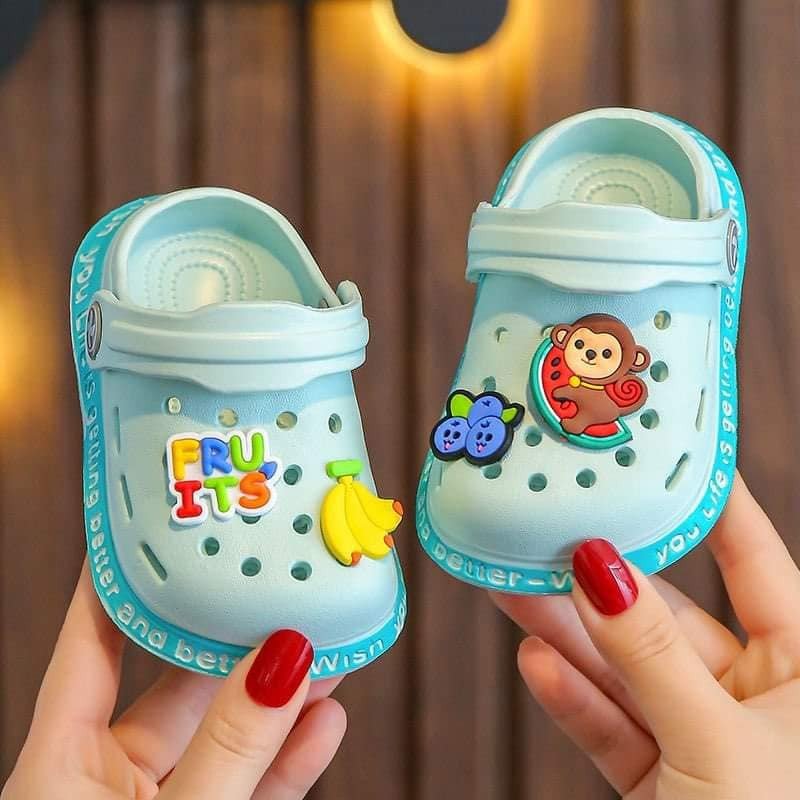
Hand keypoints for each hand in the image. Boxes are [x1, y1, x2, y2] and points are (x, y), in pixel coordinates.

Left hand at [2, 563, 345, 798]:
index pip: (90, 647)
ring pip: (224, 736)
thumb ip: (228, 748)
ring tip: (322, 648)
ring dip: (278, 698)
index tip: (153, 525)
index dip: (119, 581)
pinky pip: (252, 786)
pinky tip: (323, 724)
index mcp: (61, 767)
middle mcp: (106, 781)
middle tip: (278, 592)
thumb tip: (283, 659)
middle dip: (234, 640)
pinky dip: (289, 759)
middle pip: (175, 685)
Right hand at [495, 474, 799, 798]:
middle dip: (602, 583)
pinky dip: (573, 699)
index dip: (711, 505)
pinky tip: (537, 661)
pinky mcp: (664, 782)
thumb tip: (598, 567)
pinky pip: (613, 728)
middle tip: (549, 537)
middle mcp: (758, 699)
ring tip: (514, 588)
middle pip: (669, 620)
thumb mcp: (718, 742)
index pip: (754, 563)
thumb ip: (651, 654)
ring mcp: (706, 740)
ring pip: (628, 673)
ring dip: (569, 637)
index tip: (664, 454)